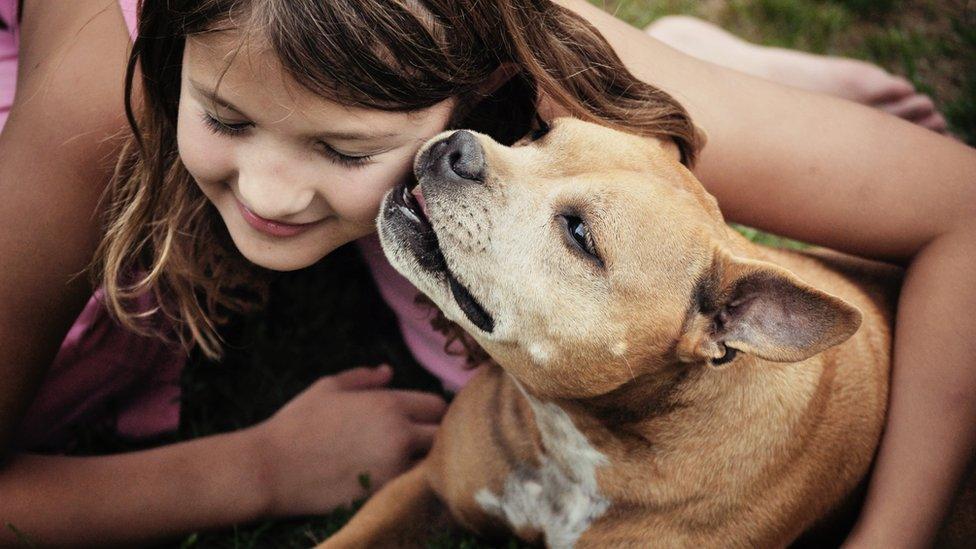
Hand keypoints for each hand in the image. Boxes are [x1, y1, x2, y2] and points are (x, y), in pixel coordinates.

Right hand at [248, 366, 446, 516]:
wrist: (270, 469)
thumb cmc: (297, 423)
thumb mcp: (328, 388)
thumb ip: (363, 377)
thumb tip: (388, 372)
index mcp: (389, 405)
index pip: (436, 406)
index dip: (431, 411)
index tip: (422, 418)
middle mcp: (399, 436)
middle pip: (444, 435)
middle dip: (437, 436)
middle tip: (420, 441)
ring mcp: (394, 469)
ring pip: (431, 464)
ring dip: (425, 461)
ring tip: (407, 461)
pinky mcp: (383, 496)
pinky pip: (411, 487)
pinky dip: (408, 482)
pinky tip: (393, 479)